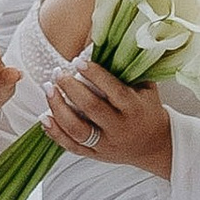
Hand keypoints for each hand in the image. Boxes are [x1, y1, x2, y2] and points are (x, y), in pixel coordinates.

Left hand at [42, 57, 172, 179]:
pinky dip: (55, 133)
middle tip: (58, 73)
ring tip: (49, 90)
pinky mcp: (95, 155)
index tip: (77, 61)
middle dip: (70, 88)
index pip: (112, 89)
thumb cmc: (147, 110)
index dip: (94, 74)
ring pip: (77, 130)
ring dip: (59, 109)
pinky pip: (71, 146)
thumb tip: (107, 44)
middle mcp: (119, 127)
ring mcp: (106, 144)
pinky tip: (44, 117)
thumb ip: (130, 70)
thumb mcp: (146, 88)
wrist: (155, 144)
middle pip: (91, 108)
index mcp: (134, 108)